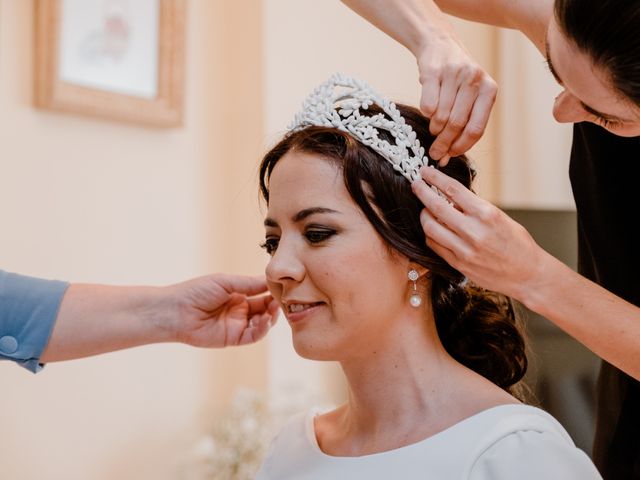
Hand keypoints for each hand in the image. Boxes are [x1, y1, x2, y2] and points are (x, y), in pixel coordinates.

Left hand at [164, 274, 279, 347]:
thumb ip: (249, 283)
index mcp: (238, 294)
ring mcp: (237, 324)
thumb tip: (270, 280)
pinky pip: (253, 335)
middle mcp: (240, 310)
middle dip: (275, 304)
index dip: (272, 291)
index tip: (284, 286)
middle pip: (265, 308)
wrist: (176, 311)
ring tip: (275, 308)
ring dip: (271, 316)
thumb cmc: (196, 291)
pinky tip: (266, 320)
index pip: (262, 293)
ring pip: (262, 323)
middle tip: (283, 299)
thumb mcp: (225, 282)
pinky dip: (263, 329)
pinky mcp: (233, 338)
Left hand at [411, 166, 548, 301]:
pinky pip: (434, 246)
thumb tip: (451, 197)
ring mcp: (464, 250)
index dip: (435, 178)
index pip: (453, 190)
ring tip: (425, 210)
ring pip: (430, 228)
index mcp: (487, 214)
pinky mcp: (458, 264)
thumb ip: (475, 208)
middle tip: (415, 184)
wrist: (528, 275)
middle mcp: (474, 231)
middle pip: (436, 207)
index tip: (425, 172)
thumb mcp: (500, 217)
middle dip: (422, 192)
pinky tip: (433, 229)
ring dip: (424, 216)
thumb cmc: (518, 244)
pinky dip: (430, 234)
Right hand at [416, 34, 496, 164]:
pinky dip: (425, 113)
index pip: (476, 129)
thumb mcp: (471, 95)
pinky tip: (427, 112)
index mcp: (489, 90)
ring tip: (432, 129)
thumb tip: (448, 155)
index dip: (461, 146)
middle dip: (444, 143)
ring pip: (441, 117)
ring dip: (434, 129)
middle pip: (457, 125)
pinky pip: (427, 104)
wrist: (440, 44)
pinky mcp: (433, 71)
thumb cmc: (457, 78)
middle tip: (435, 153)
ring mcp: (454, 74)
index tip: (449, 156)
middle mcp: (474, 80)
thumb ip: (466, 122)